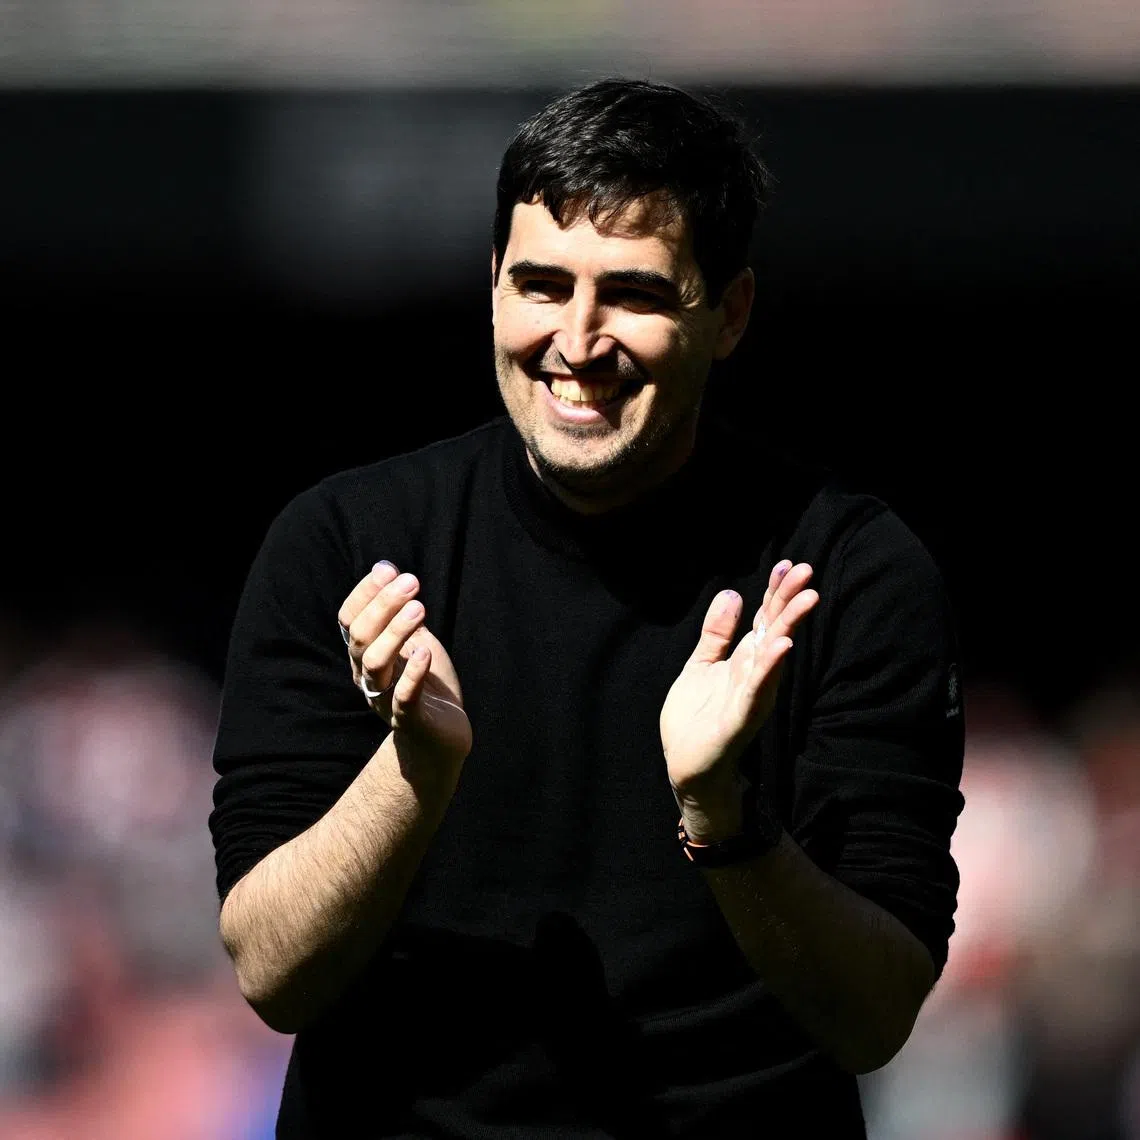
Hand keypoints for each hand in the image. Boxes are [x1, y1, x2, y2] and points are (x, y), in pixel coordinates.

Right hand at [338, 562, 472, 769]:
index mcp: (363, 655)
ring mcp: (384, 699)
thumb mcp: (414, 641)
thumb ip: (400, 612)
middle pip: (360, 637)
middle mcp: (366, 676)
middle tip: (412, 583)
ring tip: (419, 608)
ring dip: (395, 632)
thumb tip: (387, 567)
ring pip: (375, 663)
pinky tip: (424, 652)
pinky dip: (412, 674)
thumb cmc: (426, 685)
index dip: (365, 593)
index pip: (349, 619)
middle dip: (383, 605)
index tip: (389, 570)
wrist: (442, 738)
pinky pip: (402, 698)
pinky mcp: (409, 720)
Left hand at [660, 560, 818, 806]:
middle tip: (808, 572)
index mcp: (745, 660)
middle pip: (776, 631)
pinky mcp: (739, 718)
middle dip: (790, 601)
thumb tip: (733, 592)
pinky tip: (780, 647)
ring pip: (773, 656)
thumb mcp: (701, 664)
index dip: (776, 592)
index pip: (765, 620)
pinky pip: (757, 689)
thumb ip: (717, 633)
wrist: (685, 766)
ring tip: (807, 599)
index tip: (789, 564)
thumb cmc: (696, 719)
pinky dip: (770, 668)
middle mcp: (755, 675)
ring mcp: (750, 695)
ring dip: (789, 627)